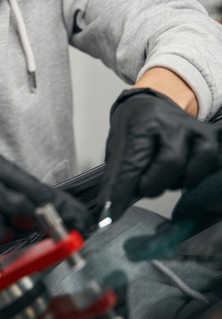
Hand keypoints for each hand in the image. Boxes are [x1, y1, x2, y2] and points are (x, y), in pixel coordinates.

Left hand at [98, 88, 221, 218]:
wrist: (152, 106)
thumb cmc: (135, 129)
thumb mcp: (117, 146)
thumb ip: (115, 178)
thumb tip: (109, 208)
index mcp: (142, 122)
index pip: (132, 163)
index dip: (122, 191)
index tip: (111, 212)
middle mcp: (171, 122)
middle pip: (169, 164)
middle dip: (152, 185)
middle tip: (143, 186)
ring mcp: (194, 129)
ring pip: (190, 169)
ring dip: (173, 182)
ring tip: (162, 176)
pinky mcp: (209, 137)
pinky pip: (207, 167)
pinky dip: (191, 177)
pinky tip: (179, 173)